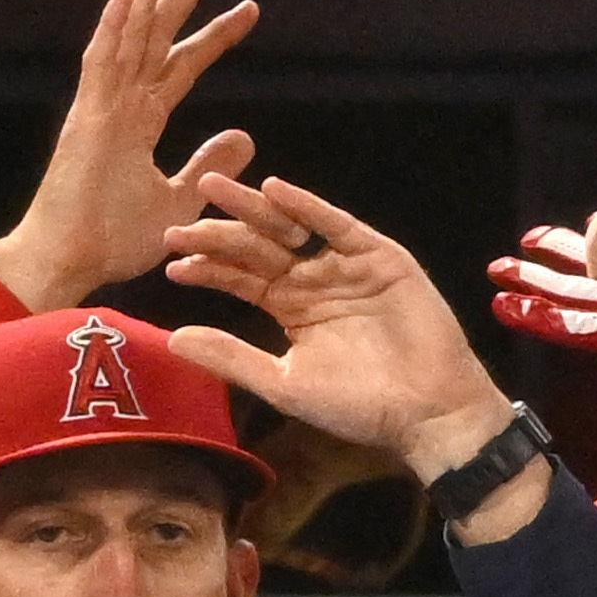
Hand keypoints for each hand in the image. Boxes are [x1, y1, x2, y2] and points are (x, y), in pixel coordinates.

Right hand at [0, 0, 263, 311]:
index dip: (214, 35)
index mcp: (138, 120)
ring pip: (129, 36)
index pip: (182, 64)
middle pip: (158, 36)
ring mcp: (100, 107)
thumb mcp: (181, 200)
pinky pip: (102, 62)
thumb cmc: (111, 240)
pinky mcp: (88, 119)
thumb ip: (209, 164)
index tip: (250, 8)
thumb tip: (243, 134)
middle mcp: (118, 104)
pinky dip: (114, 25)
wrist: (66, 261)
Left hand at [164, 172, 517, 480]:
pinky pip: (338, 227)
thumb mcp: (283, 384)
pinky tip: (275, 190)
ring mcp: (347, 266)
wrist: (426, 410)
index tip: (170, 261)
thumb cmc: (358, 405)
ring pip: (291, 229)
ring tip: (213, 187)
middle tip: (178, 224)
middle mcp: (315, 281)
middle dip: (218, 233)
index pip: (240, 278)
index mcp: (291, 308)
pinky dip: (307, 207)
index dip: (207, 268)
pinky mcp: (380, 259)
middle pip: (258, 248)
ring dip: (253, 207)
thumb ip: (231, 358)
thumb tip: (171, 339)